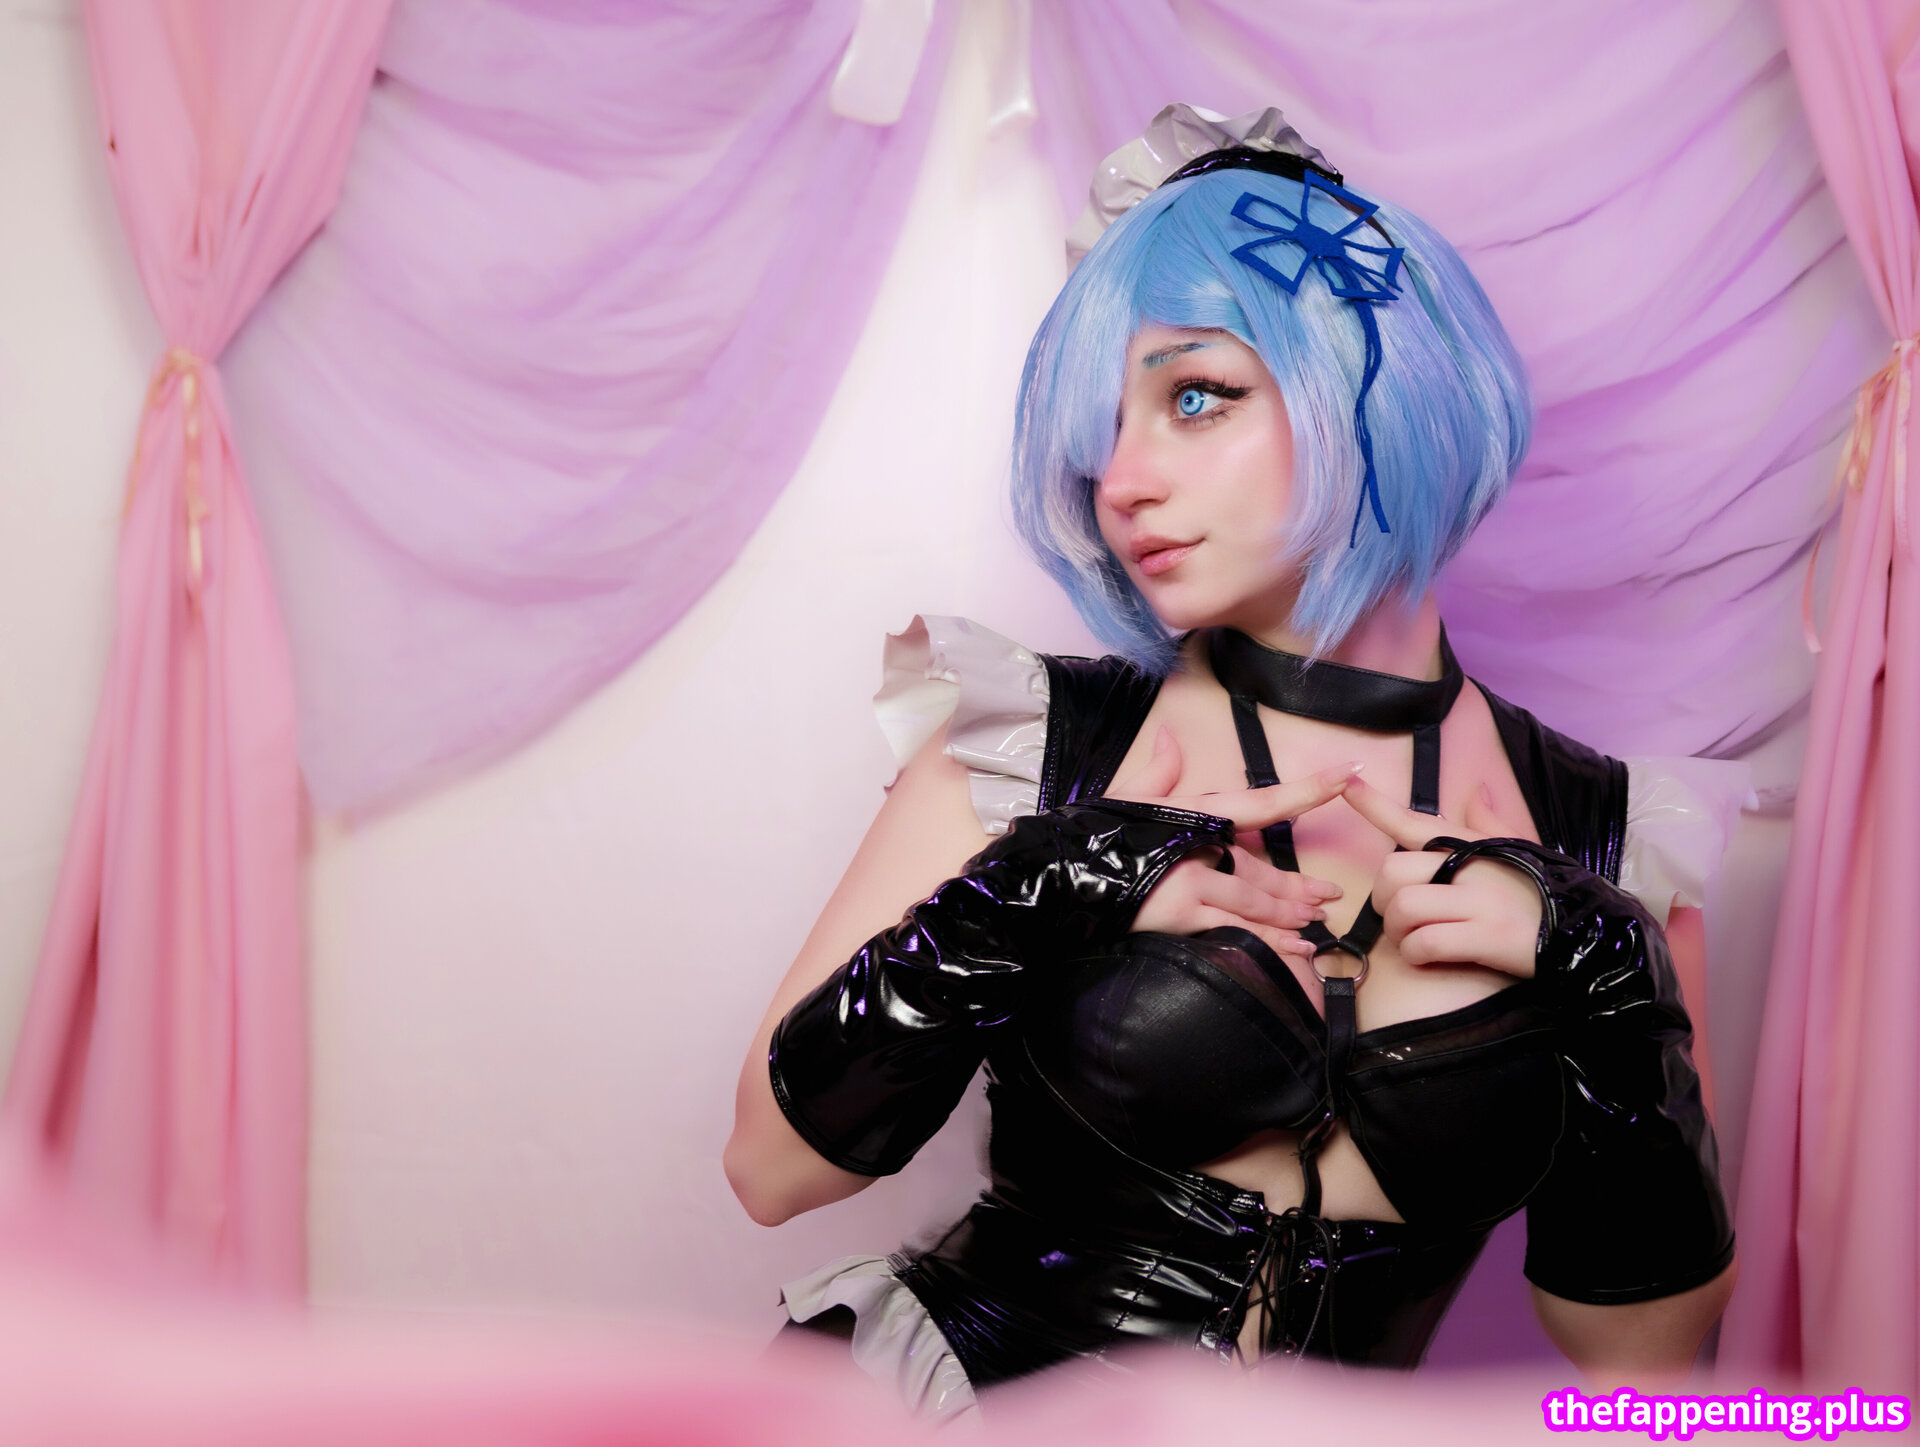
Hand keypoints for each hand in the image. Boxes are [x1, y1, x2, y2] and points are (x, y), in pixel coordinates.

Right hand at [1106, 728, 1349, 963]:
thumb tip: (1171, 736)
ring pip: (1257, 903)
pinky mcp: (1181, 915)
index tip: (1348, 774)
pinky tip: (1295, 950)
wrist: (1058, 870)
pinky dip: (1270, 943)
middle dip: (1299, 886)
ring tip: (1314, 922)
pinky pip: (1238, 931)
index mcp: (1195, 812)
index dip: (1310, 788)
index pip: (1265, 801)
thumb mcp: (1128, 795)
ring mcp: (1192, 882)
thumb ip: (1160, 770)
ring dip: (1290, 916)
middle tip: (1328, 895)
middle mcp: (1200, 845)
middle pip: (1264, 870)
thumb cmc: (1094, 831)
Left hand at [1341, 773, 1542, 977]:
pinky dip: (1417, 955)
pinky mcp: (1488, 937)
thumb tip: (1478, 789)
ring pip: (1404, 907)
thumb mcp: (1522, 850)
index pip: (1415, 821)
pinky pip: (1426, 942)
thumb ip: (1491, 822)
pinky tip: (1430, 957)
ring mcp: (1481, 901)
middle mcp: (1474, 866)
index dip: (1375, 804)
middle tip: (1400, 918)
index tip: (1348, 783)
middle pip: (1393, 871)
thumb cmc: (1545, 892)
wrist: (1591, 934)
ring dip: (1398, 932)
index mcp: (1474, 844)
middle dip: (1383, 901)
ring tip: (1417, 941)